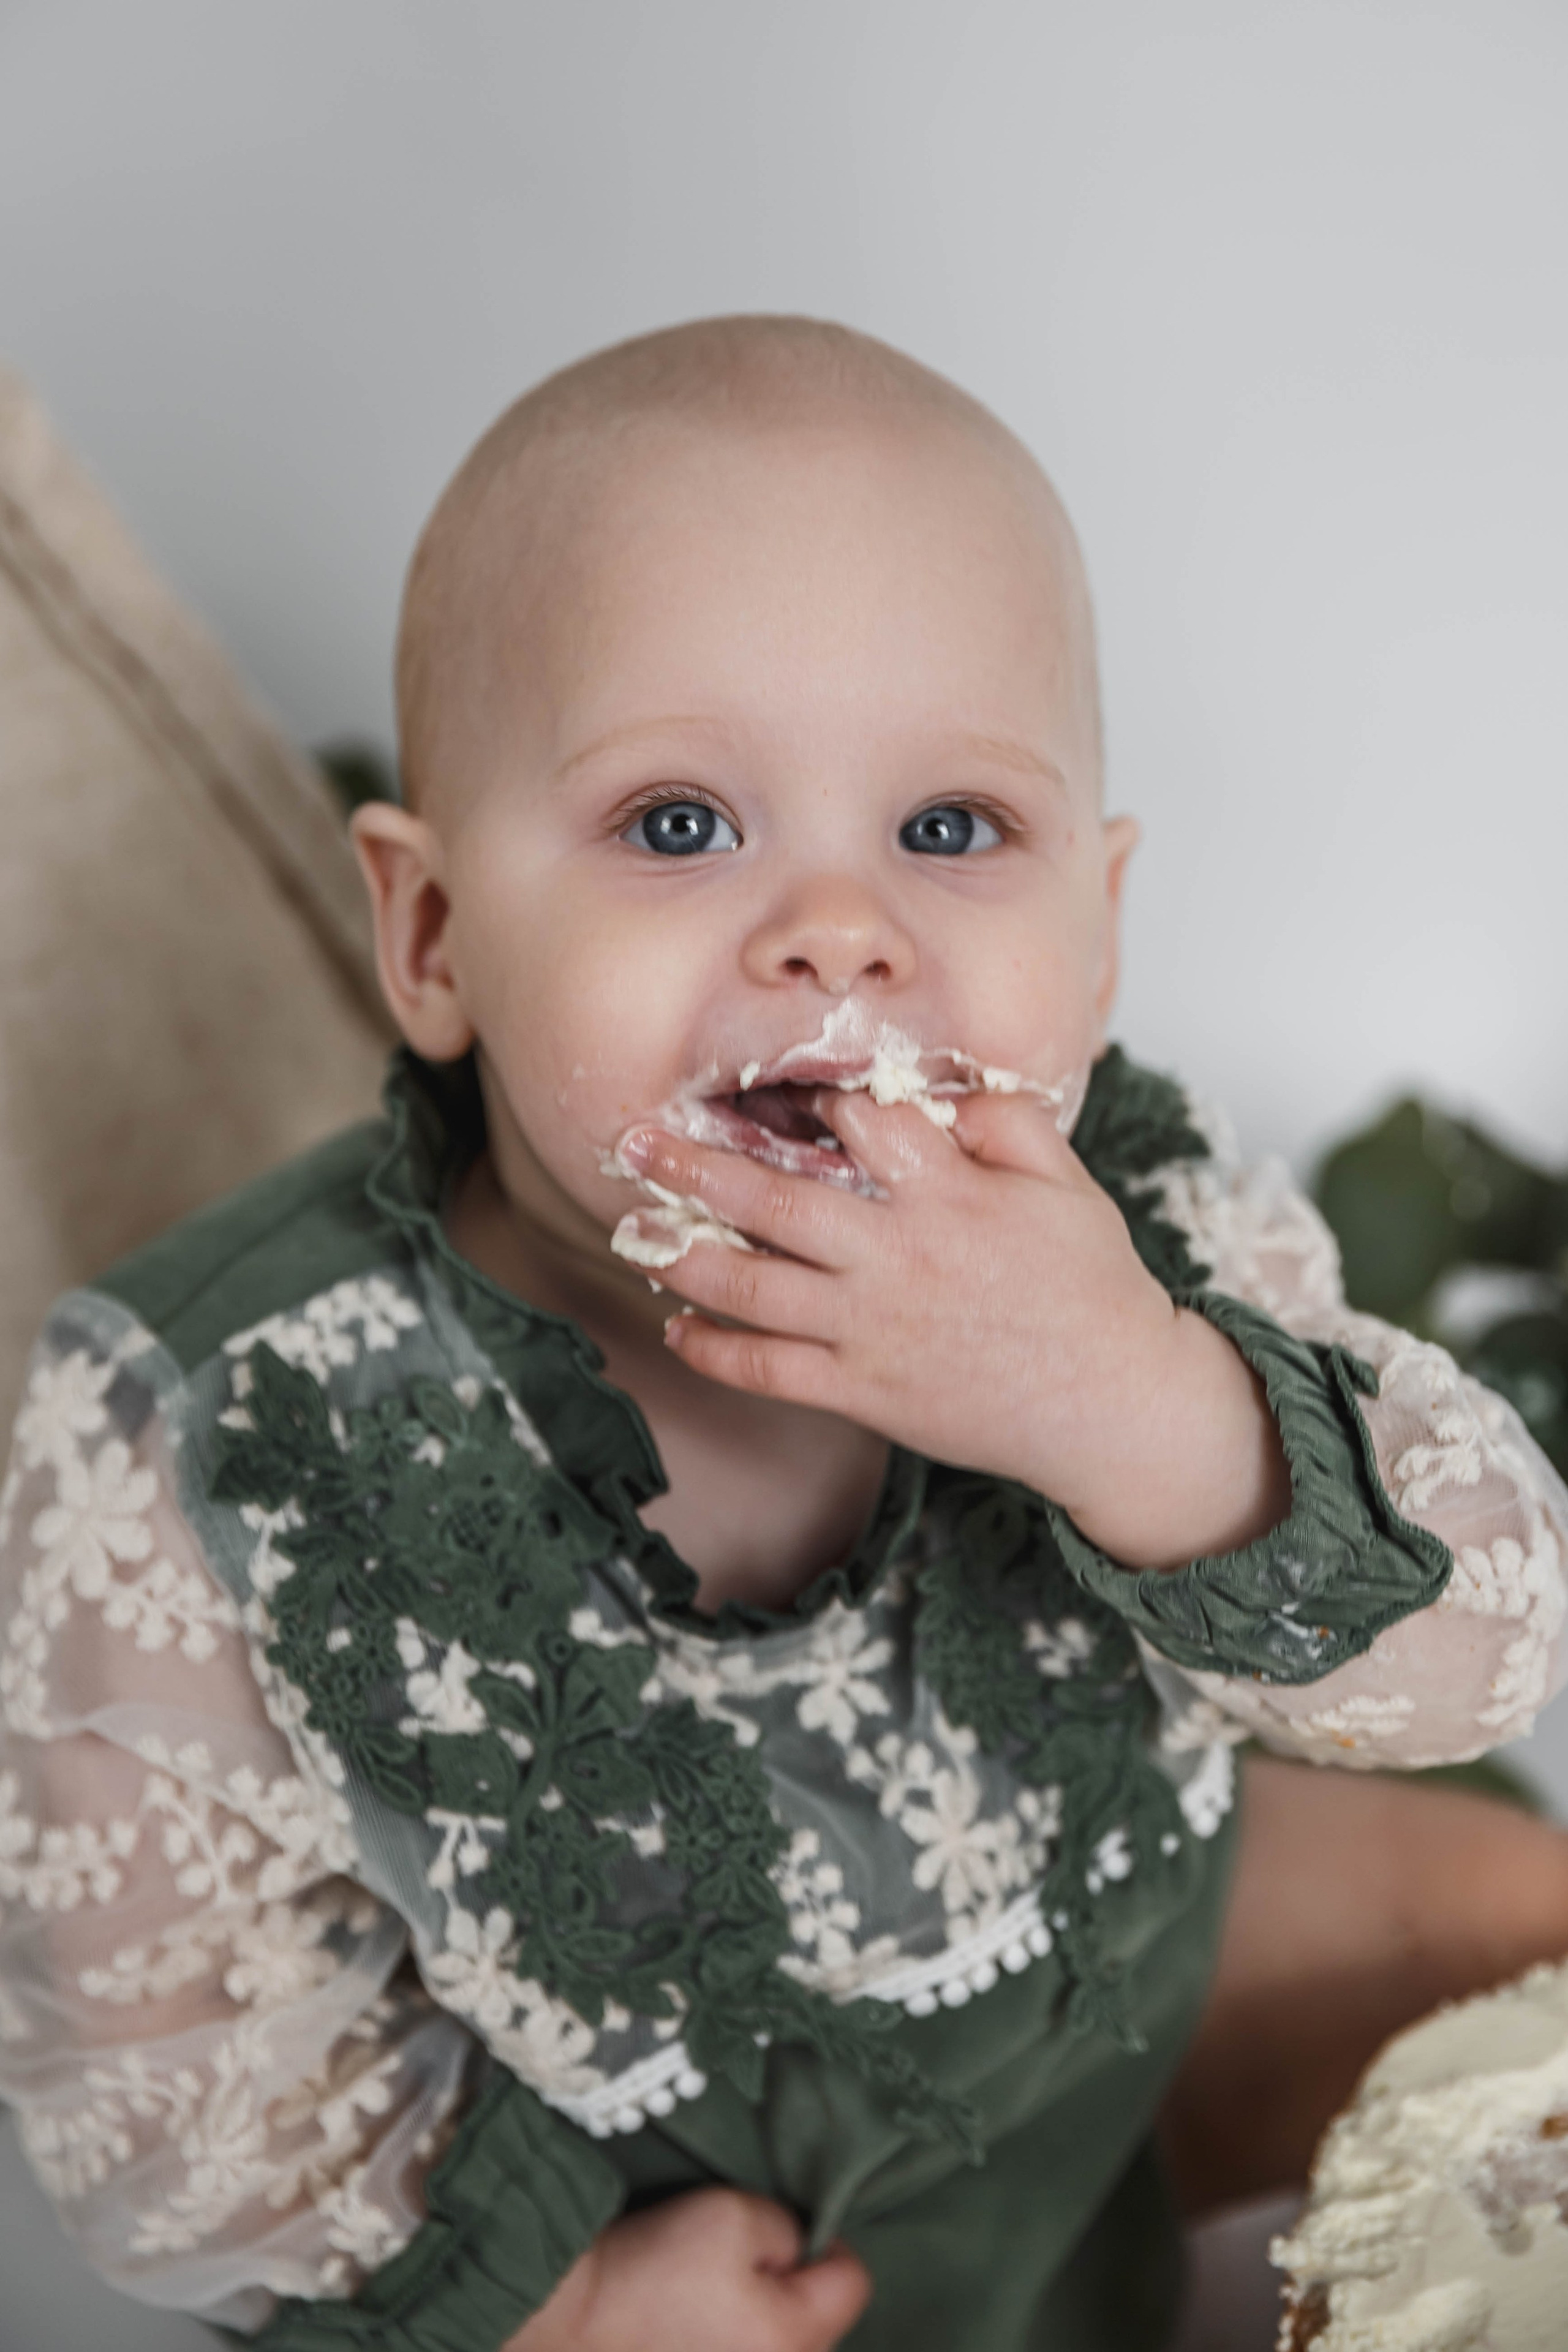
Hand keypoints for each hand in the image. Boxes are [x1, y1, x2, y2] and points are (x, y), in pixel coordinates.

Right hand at [506, 2188, 871, 2351]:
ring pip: (778, 2342)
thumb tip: (799, 2249)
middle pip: (818, 2320)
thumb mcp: (733, 2214)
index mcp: (794, 2339)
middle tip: (735, 2260)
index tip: (778, 2228)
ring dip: (758, 2315)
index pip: (852, 2280)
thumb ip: (788, 2227)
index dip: (824, 2239)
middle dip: (790, 2283)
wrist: (571, 2316)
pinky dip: (726, 2337)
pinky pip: (739, 2351)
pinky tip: (690, 2321)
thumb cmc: (655, 2266)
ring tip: (707, 2293)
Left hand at [617, 1093, 1288, 1569]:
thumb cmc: (1092, 1286)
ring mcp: (874, 1327)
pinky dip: (716, 1351)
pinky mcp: (866, 1390)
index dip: (803, 1093)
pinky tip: (678, 1327)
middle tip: (633, 1142)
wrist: (1114, 1404)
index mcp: (948, 1193)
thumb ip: (1005, 1122)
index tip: (758, 1080)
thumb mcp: (1066, 1181)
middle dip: (695, 1166)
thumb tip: (941, 1093)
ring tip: (631, 1230)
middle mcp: (898, 1255)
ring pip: (755, 1286)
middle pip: (775, 1199)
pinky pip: (771, 1371)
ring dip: (683, 1255)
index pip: (856, 1122)